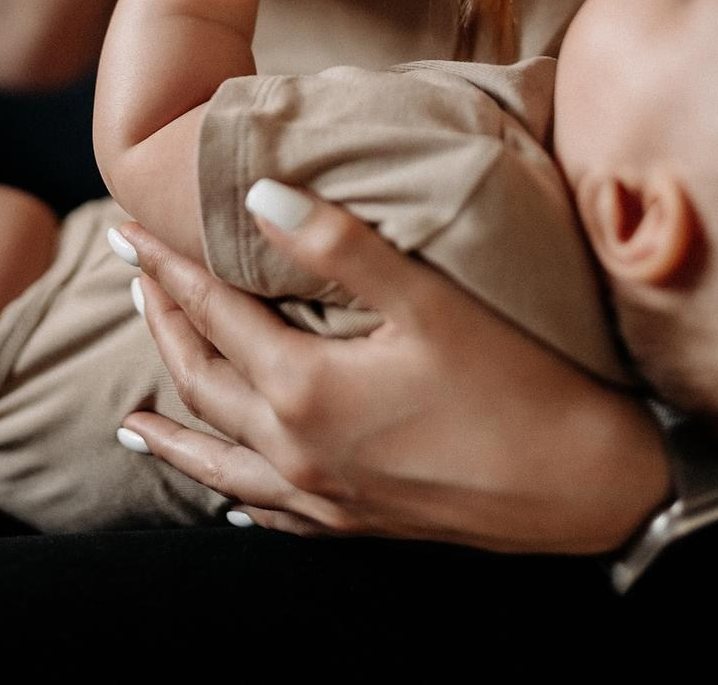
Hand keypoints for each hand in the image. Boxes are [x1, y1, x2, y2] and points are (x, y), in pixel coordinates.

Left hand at [116, 192, 671, 552]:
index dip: (166, 265)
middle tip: (131, 279)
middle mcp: (296, 449)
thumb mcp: (429, 300)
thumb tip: (258, 194)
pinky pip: (265, 513)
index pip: (212, 311)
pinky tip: (224, 499)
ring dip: (173, 428)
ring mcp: (323, 495)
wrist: (589, 486)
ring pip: (218, 461)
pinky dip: (230, 494)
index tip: (128, 228)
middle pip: (201, 379)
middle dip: (160, 324)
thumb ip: (338, 245)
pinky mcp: (355, 523)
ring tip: (129, 422)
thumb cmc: (517, 383)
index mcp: (304, 388)